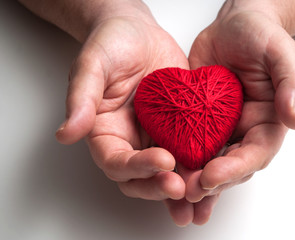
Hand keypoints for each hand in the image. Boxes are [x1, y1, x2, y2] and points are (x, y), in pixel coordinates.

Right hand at [55, 5, 189, 203]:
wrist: (139, 33)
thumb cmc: (111, 45)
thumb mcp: (92, 66)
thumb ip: (81, 99)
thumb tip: (65, 134)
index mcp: (106, 134)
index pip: (117, 163)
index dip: (137, 168)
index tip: (162, 161)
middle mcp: (131, 142)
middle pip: (141, 179)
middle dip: (160, 186)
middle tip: (181, 187)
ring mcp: (157, 138)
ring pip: (168, 173)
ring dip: (183, 185)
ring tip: (202, 189)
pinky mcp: (180, 129)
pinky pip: (190, 151)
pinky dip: (200, 164)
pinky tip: (216, 168)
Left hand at [167, 4, 294, 224]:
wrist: (232, 27)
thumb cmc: (260, 36)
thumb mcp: (281, 53)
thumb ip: (291, 83)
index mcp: (267, 122)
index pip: (255, 154)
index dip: (235, 168)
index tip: (212, 176)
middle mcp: (243, 131)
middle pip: (229, 166)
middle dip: (210, 182)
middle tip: (187, 192)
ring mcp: (218, 128)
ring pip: (207, 161)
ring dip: (192, 180)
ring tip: (174, 194)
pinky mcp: (197, 121)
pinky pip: (187, 143)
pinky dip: (177, 160)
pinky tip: (163, 172)